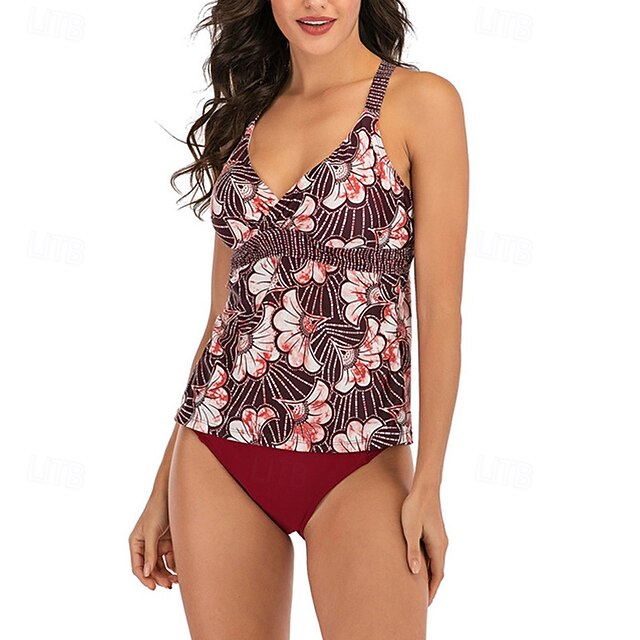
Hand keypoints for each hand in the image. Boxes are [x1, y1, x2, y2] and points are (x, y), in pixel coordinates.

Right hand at [129, 494, 178, 589]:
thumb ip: (150, 552)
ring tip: (176, 580)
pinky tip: (181, 569)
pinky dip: (175, 565)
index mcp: (136, 543)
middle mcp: (146, 545)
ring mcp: (158, 544)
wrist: (173, 493)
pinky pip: (171, 558)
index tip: (154, 587)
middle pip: (150, 568)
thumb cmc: (158, 509)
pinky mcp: (169, 541)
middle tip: (169, 585)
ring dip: (168, 574)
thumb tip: (146, 573)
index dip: (144, 578)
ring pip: (161, 565)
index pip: (137, 566)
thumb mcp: (152, 531)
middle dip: (159, 577)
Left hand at [400, 488, 447, 605]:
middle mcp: (442, 544)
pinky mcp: (435, 531)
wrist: (425, 488)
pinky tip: (419, 563)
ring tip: (419, 585)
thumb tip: (414, 572)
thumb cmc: (415, 507)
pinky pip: (434, 553)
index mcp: (438, 546)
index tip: (425, 604)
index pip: (437, 575)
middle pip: (438, 571)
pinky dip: (429, 563)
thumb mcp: (410, 529)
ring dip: (430, 574)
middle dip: (431, 586)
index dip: (431, 590)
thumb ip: (412, 550)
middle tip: (421, 600)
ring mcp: (440, 537)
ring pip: (436, 561)